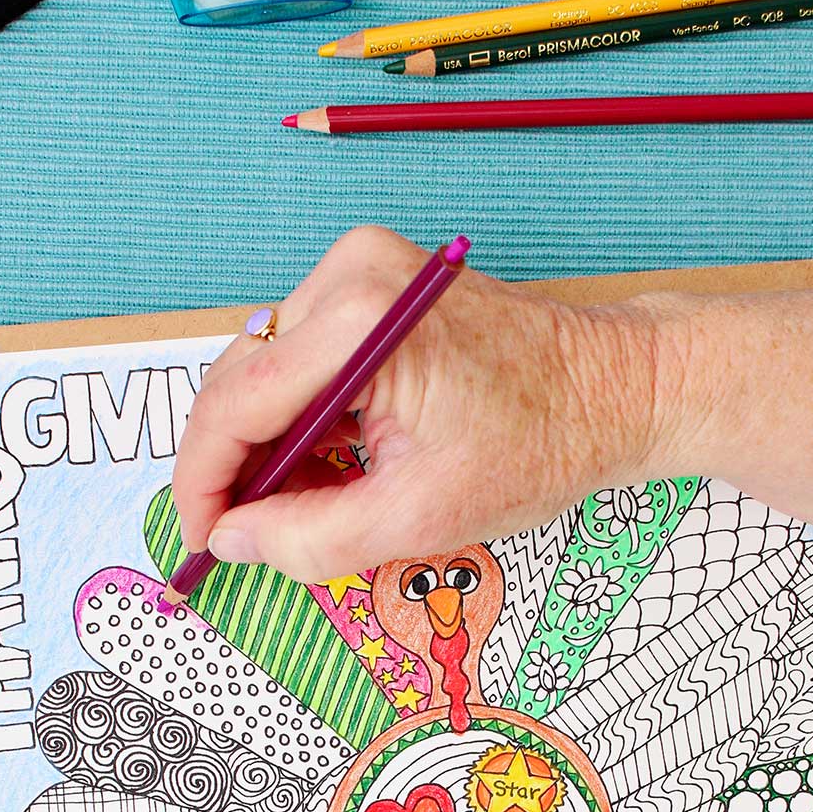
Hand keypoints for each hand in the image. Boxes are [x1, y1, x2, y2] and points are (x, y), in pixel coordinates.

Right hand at [171, 226, 664, 583]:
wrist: (611, 389)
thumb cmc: (538, 442)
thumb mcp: (418, 518)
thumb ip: (309, 539)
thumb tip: (234, 540)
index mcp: (357, 323)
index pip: (232, 405)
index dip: (203, 482)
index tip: (201, 538)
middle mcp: (347, 275)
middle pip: (241, 383)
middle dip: (238, 467)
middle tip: (251, 535)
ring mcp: (359, 271)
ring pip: (267, 374)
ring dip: (273, 446)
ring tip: (307, 505)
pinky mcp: (371, 283)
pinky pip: (302, 359)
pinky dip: (304, 418)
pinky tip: (333, 465)